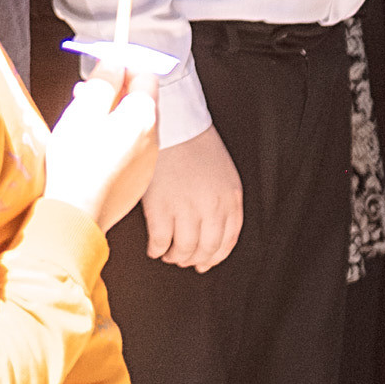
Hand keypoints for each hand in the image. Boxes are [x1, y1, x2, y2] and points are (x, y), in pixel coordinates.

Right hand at [42, 65, 158, 234]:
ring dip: (114, 119)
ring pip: (135, 126)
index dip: (124, 66)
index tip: (104, 69)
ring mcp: (148, 162)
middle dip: (116, 94)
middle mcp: (153, 138)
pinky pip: (132, 151)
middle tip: (87, 98)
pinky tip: (93, 152)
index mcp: (143, 115)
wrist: (77, 213)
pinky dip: (116, 144)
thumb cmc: (77, 161)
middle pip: (142, 101)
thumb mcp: (83, 109)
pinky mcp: (138, 181)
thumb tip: (115, 61)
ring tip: (86, 127)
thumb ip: (103, 79)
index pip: (146, 74)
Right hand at [143, 124, 242, 271]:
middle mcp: (212, 207)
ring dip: (175, 258)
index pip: (227, 241)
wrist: (170, 120)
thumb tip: (211, 230)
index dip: (215, 257)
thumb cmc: (193, 141)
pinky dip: (157, 250)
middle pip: (206, 249)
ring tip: (168, 254)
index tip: (204, 262)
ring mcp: (186, 208)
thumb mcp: (222, 171)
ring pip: (183, 250)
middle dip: (194, 260)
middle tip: (183, 260)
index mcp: (230, 198)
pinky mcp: (160, 207)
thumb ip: (222, 200)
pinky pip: (160, 242)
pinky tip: (154, 248)